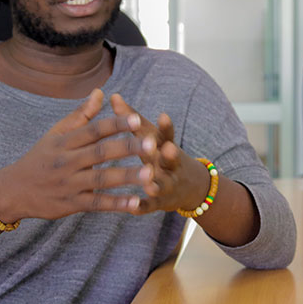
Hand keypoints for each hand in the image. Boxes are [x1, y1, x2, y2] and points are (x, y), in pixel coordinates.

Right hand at [0, 89, 151, 221]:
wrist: (14, 191)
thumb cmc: (40, 158)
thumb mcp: (55, 134)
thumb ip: (81, 115)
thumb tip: (101, 92)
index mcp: (64, 142)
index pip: (93, 130)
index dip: (114, 124)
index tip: (137, 118)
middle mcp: (67, 162)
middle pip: (100, 153)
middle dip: (127, 148)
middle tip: (152, 144)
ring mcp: (70, 184)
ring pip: (102, 180)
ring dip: (127, 177)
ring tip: (151, 173)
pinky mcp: (72, 205)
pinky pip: (97, 204)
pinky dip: (116, 204)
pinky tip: (136, 203)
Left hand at [109, 93, 209, 214]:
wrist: (190, 186)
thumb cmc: (160, 152)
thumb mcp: (150, 136)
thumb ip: (131, 118)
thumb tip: (112, 95)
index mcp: (165, 145)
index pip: (167, 134)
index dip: (166, 127)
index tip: (164, 116)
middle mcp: (170, 164)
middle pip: (170, 159)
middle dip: (170, 155)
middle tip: (168, 149)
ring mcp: (168, 183)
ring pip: (163, 183)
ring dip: (157, 183)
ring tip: (151, 184)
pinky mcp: (161, 202)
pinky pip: (151, 205)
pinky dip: (143, 206)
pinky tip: (133, 208)